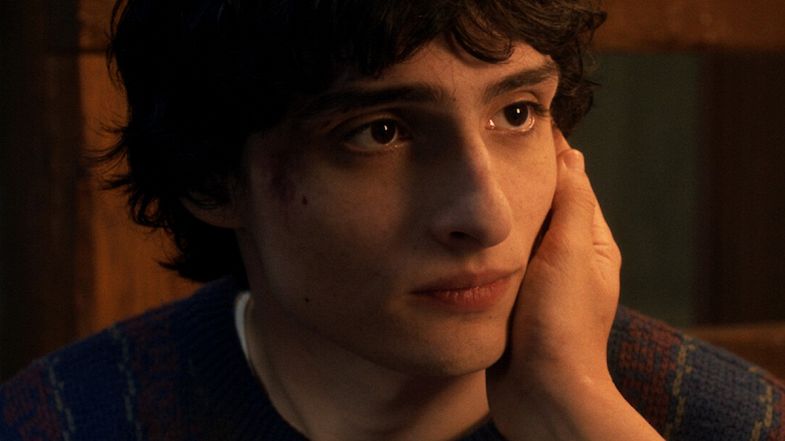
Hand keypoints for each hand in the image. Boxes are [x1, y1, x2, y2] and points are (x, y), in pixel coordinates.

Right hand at [486, 131, 662, 439]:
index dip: (548, 155)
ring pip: (515, 236)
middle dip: (518, 182)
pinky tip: (459, 235)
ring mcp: (538, 283)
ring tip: (467, 183)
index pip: (572, 185)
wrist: (541, 394)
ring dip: (497, 216)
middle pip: (542, 209)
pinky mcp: (512, 302)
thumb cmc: (561, 325)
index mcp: (591, 245)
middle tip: (484, 148)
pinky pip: (498, 263)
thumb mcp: (570, 253)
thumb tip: (572, 154)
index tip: (519, 124)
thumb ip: (572, 202)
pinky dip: (484, 247)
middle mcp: (567, 261)